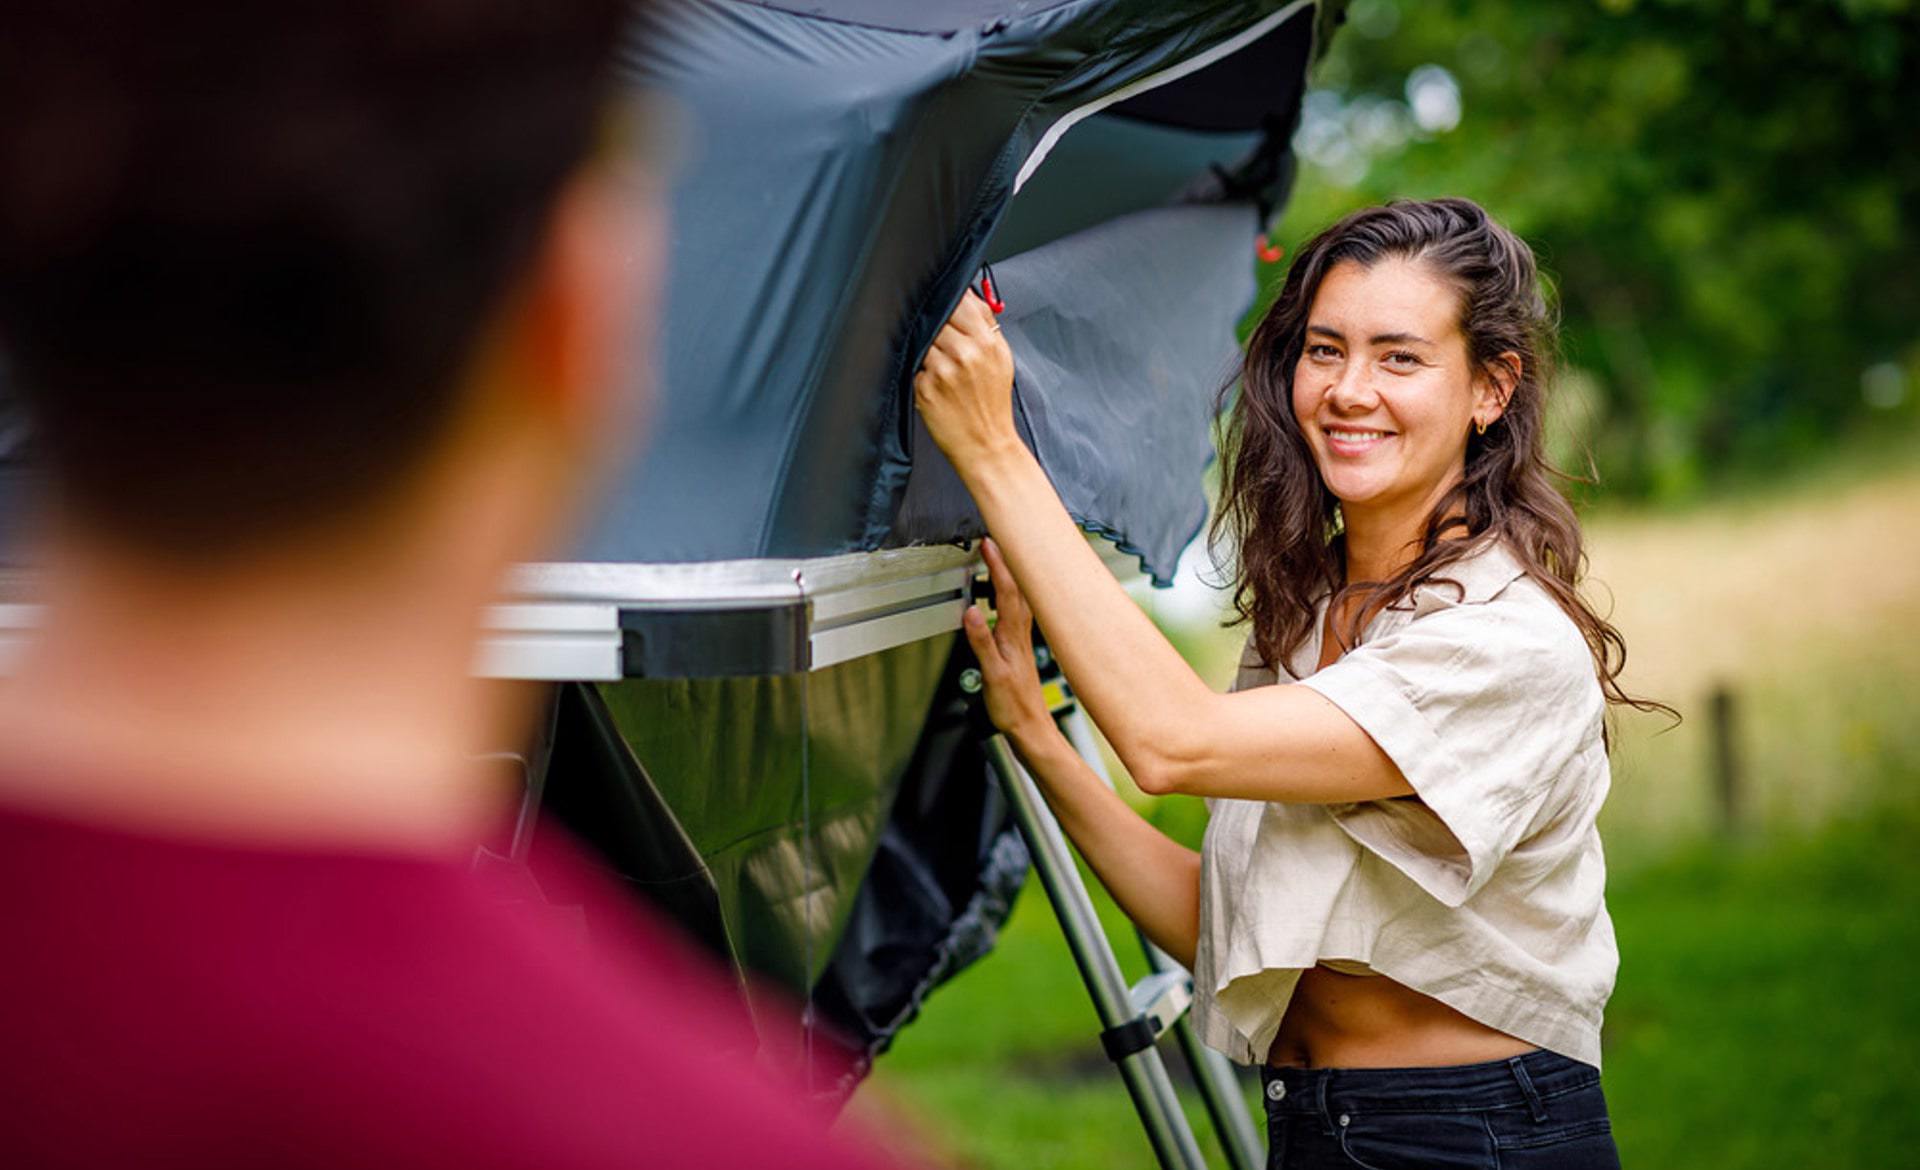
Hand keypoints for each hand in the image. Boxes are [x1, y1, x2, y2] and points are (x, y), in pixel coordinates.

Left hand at [913, 289, 1020, 472]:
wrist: (987, 445)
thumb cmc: (992, 402)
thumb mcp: (1001, 358)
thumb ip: (985, 324)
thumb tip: (968, 295)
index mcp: (987, 342)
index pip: (960, 302)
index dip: (949, 303)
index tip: (946, 309)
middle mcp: (965, 353)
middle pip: (936, 317)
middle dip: (935, 325)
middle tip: (940, 342)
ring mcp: (943, 370)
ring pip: (921, 340)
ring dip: (924, 347)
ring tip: (937, 364)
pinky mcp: (925, 388)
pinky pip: (913, 365)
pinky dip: (918, 370)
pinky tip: (931, 382)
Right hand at [961, 538, 1053, 745]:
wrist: (1030, 728)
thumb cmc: (1012, 706)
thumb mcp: (991, 675)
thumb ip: (981, 642)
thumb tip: (970, 612)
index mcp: (1014, 636)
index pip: (1008, 592)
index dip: (999, 566)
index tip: (990, 544)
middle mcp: (1021, 634)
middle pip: (1018, 589)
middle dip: (1007, 562)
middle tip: (995, 541)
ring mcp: (1022, 640)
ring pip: (1021, 599)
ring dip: (1011, 577)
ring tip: (1000, 560)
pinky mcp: (1020, 648)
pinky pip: (1017, 612)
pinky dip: (1011, 597)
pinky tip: (1006, 598)